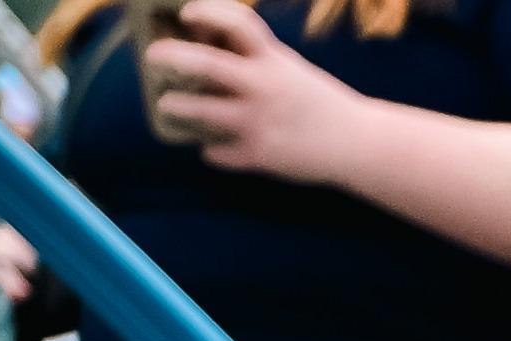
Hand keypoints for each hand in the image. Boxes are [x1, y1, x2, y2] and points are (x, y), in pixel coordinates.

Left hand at [135, 0, 372, 195]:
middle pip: (205, 64)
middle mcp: (263, 87)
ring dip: (175, 107)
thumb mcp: (288, 67)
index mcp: (273, 60)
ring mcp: (259, 123)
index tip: (185, 14)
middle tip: (153, 58)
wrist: (358, 144)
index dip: (206, 12)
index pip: (237, 22)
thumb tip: (202, 42)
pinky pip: (216, 152)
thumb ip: (251, 56)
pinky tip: (211, 148)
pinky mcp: (259, 156)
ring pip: (199, 112)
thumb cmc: (315, 101)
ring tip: (167, 105)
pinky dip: (209, 149)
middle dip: (170, 57)